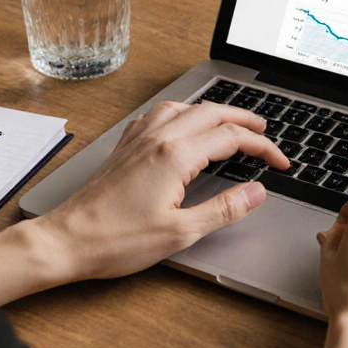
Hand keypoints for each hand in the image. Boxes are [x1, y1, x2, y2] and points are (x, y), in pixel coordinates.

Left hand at [33, 101, 287, 281]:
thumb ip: (224, 209)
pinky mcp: (125, 146)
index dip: (262, 146)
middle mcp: (157, 138)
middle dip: (244, 120)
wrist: (68, 240)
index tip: (280, 161)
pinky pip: (159, 114)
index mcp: (175, 155)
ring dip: (213, 111)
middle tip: (265, 132)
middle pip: (211, 112)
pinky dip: (183, 113)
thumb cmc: (117, 240)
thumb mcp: (181, 232)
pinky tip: (183, 124)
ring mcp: (139, 139)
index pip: (231, 137)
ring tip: (231, 123)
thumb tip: (256, 192)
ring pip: (185, 107)